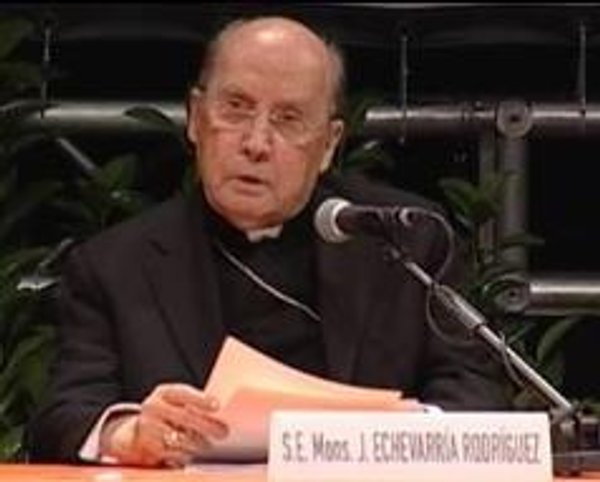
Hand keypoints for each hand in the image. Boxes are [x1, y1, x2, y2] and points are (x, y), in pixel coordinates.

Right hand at [102, 383, 227, 466]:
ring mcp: (150, 428)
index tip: (217, 405)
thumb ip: (194, 403)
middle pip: (184, 417)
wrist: (141, 431)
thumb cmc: (169, 411)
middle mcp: (154, 408)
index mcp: (163, 393)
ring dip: (198, 442)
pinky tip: (193, 451)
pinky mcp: (151, 447)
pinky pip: (174, 453)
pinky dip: (187, 453)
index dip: (201, 399)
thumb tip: (220, 412)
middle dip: (207, 425)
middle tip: (223, 432)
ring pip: (180, 438)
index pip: (183, 393)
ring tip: (207, 444)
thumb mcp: (177, 401)